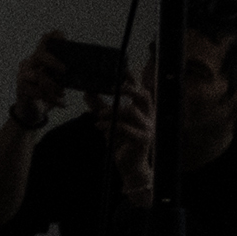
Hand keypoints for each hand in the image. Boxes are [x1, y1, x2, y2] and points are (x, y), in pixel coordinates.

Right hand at [10, 34, 70, 125]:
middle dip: (52, 61)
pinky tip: (61, 103)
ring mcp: (23, 75)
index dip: (53, 37)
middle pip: (39, 55)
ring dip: (53, 86)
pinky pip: (36, 90)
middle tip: (64, 70)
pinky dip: (51, 98)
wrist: (32, 110)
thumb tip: (84, 71)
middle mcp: (30, 63)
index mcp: (41, 57)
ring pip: (38, 75)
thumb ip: (65, 73)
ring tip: (62, 94)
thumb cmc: (47, 92)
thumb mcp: (58, 80)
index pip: (45, 41)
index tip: (63, 37)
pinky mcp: (22, 88)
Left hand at [108, 63, 156, 206]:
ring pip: (132, 111)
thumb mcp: (108, 121)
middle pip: (143, 96)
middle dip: (128, 89)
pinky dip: (111, 125)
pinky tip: (100, 126)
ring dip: (112, 111)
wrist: (129, 165)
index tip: (122, 69)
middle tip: (112, 88)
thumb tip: (87, 90)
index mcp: (143, 110)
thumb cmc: (120, 141)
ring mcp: (148, 128)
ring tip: (99, 116)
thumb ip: (99, 106)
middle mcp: (149, 116)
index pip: (142, 90)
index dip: (133, 79)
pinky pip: (126, 128)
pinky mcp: (143, 140)